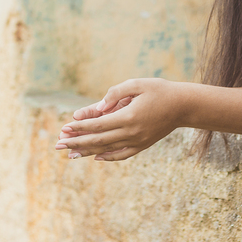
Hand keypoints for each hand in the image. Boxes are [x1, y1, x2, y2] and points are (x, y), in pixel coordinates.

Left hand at [54, 78, 184, 161]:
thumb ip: (115, 94)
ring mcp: (137, 141)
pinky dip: (108, 157)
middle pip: (98, 140)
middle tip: (58, 145)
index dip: (80, 127)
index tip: (64, 128)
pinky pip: (122, 155)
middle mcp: (132, 132)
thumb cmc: (159, 90)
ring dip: (87, 152)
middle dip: (77, 142)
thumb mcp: (136, 84)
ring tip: (70, 154)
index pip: (98, 125)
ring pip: (107, 149)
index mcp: (129, 116)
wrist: (183, 106)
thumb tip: (97, 109)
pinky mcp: (143, 145)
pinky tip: (96, 157)